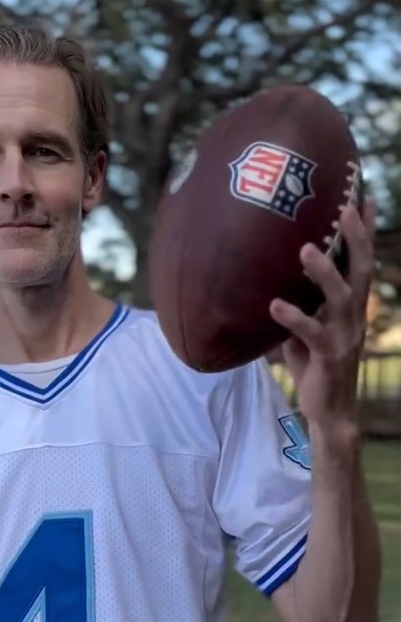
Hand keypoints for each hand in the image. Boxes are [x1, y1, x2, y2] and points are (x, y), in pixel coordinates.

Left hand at [269, 198, 374, 428]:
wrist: (329, 410)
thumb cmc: (315, 367)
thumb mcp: (306, 330)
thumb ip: (300, 304)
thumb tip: (272, 280)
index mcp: (351, 307)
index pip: (361, 262)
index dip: (363, 232)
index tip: (360, 196)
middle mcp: (354, 316)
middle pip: (362, 269)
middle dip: (356, 237)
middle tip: (344, 208)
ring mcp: (345, 335)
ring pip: (341, 297)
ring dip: (324, 272)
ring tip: (305, 249)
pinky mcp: (330, 355)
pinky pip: (312, 332)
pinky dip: (293, 317)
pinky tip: (274, 305)